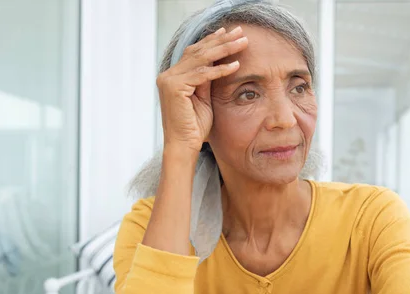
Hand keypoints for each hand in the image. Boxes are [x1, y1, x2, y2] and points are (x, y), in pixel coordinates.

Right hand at [157, 26, 247, 151]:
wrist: (184, 146)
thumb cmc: (195, 127)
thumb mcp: (204, 98)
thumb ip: (207, 80)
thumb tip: (218, 62)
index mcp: (173, 76)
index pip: (194, 53)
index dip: (212, 41)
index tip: (228, 32)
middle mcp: (168, 75)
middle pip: (198, 51)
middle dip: (221, 40)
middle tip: (240, 32)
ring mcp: (168, 80)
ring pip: (201, 59)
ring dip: (224, 49)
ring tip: (242, 43)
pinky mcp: (174, 88)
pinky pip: (202, 75)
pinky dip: (220, 70)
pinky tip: (236, 65)